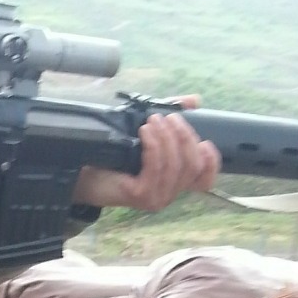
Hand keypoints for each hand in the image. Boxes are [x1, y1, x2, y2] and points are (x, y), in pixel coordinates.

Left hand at [72, 95, 220, 210]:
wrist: (85, 172)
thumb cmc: (117, 156)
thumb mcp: (150, 133)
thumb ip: (173, 118)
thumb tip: (194, 100)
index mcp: (175, 180)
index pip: (205, 179)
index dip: (212, 161)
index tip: (205, 141)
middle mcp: (169, 192)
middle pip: (192, 165)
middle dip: (183, 136)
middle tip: (167, 117)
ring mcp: (156, 197)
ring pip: (174, 165)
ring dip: (166, 138)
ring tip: (152, 121)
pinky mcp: (141, 196)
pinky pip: (155, 168)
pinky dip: (153, 146)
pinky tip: (145, 132)